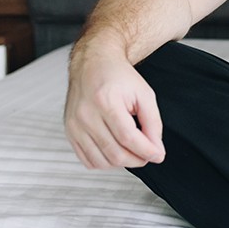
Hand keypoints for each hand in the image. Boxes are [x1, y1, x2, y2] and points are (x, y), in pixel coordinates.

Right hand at [64, 49, 165, 169]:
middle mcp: (86, 115)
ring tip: (134, 152)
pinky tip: (116, 152)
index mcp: (106, 101)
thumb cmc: (118, 76)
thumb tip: (156, 149)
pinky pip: (87, 160)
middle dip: (137, 159)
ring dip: (122, 163)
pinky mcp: (70, 132)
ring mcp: (75, 125)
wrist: (93, 64)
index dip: (146, 151)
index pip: (128, 138)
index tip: (158, 154)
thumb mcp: (144, 94)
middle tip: (149, 154)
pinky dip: (105, 162)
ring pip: (101, 161)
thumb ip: (153, 122)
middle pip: (114, 153)